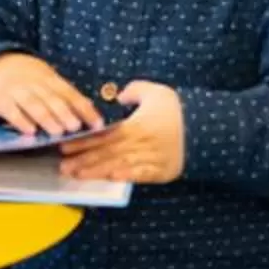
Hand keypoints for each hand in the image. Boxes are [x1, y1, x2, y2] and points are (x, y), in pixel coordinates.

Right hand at [0, 52, 100, 137]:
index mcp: (51, 80)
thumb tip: (90, 110)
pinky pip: (11, 111)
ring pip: (34, 104)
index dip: (85, 109)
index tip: (98, 124)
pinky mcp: (1, 100)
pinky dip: (21, 121)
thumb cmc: (28, 78)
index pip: (71, 94)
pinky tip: (30, 132)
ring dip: (46, 118)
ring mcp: (18, 91)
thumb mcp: (48, 80)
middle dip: (65, 113)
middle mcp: (36, 85)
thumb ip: (65, 94)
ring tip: (57, 132)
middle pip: (52, 99)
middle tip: (75, 127)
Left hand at [60, 83, 184, 184]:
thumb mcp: (158, 91)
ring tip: (77, 176)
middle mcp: (141, 144)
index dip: (83, 142)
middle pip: (107, 153)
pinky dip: (125, 178)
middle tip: (63, 167)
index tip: (64, 146)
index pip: (104, 136)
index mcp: (136, 126)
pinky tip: (110, 179)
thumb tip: (120, 96)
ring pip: (118, 166)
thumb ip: (136, 90)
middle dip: (83, 160)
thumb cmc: (179, 110)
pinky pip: (140, 175)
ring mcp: (150, 159)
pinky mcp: (161, 171)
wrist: (206, 129)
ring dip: (96, 172)